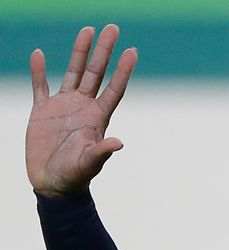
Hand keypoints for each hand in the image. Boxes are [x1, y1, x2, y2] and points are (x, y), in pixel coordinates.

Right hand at [26, 24, 137, 197]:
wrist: (53, 185)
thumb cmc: (74, 178)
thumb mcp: (89, 164)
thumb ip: (102, 152)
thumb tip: (119, 143)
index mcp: (97, 118)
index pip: (113, 89)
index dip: (123, 70)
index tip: (133, 51)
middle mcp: (83, 108)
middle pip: (96, 73)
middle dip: (104, 51)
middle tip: (113, 27)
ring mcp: (63, 107)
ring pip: (74, 72)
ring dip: (80, 52)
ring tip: (87, 30)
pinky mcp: (42, 111)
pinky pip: (40, 86)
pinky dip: (39, 71)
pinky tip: (40, 54)